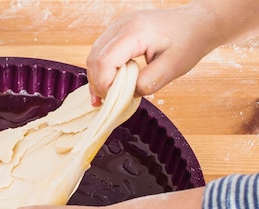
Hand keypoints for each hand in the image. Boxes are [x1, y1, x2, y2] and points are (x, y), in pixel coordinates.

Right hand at [86, 4, 218, 105]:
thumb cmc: (189, 43)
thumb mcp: (172, 69)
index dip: (103, 84)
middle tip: (106, 102)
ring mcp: (118, 25)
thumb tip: (126, 95)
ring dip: (97, 77)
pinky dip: (102, 68)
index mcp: (135, 32)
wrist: (198, 23)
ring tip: (105, 95)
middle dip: (97, 83)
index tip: (112, 101)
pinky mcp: (118, 29)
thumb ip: (147, 83)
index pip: (104, 62)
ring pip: (94, 55)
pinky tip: (110, 81)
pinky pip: (101, 51)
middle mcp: (121, 25)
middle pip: (94, 58)